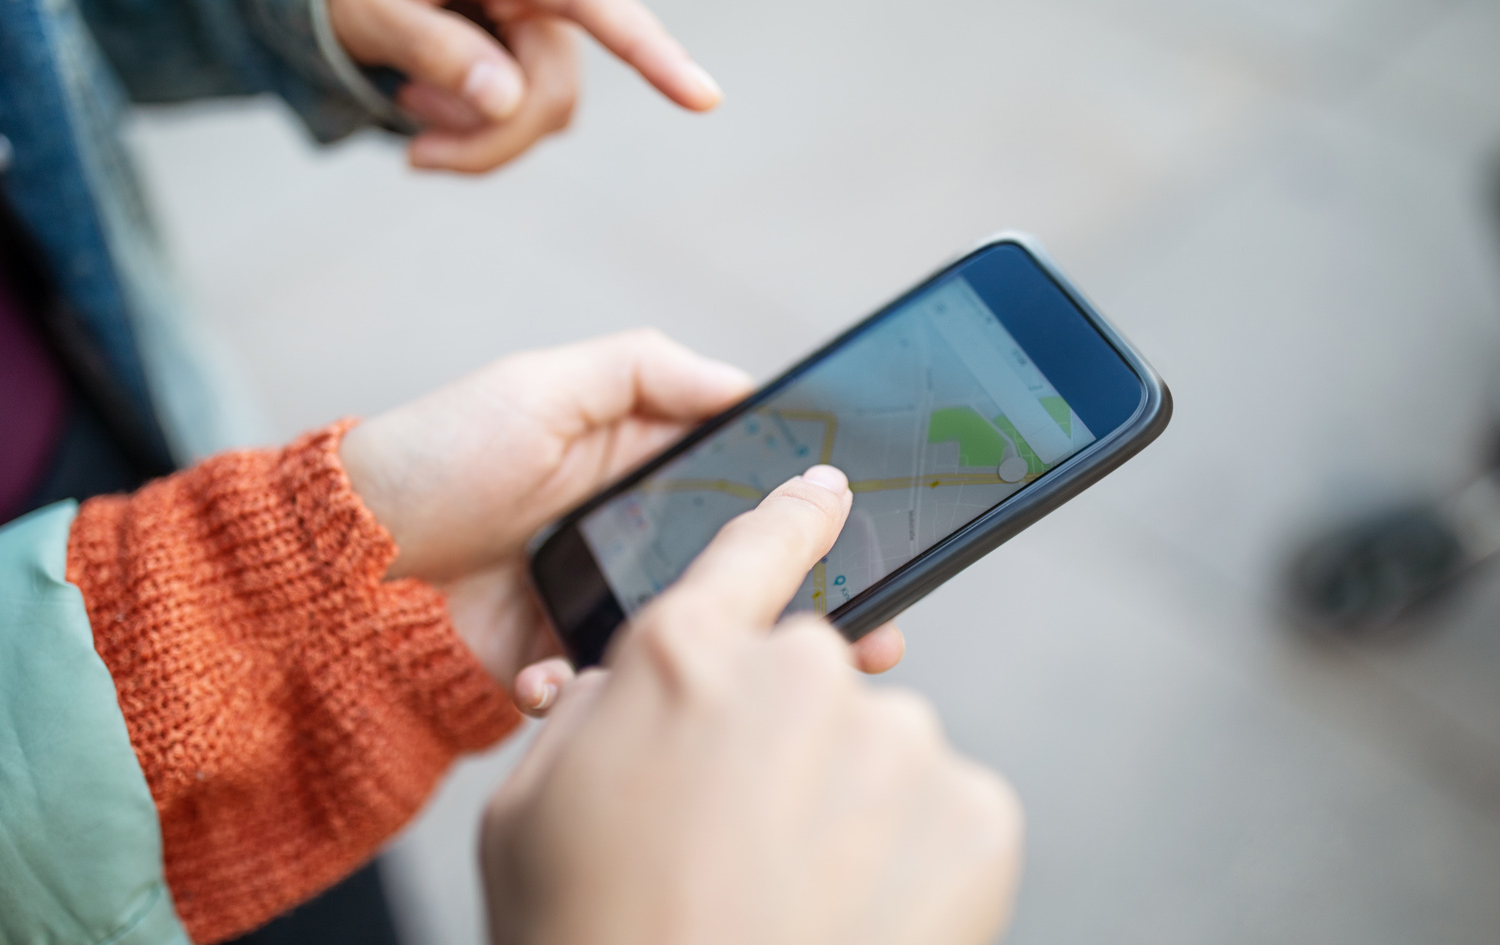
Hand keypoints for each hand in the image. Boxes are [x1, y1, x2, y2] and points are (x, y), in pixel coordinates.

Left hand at [328, 0, 721, 172]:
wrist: (354, 2)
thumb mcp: (373, 11)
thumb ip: (435, 46)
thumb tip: (505, 100)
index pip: (601, 12)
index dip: (655, 58)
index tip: (706, 100)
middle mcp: (549, 4)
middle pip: (555, 97)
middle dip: (488, 142)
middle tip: (414, 159)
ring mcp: (546, 41)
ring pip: (544, 122)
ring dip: (475, 143)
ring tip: (410, 110)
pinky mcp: (535, 74)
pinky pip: (524, 129)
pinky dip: (474, 142)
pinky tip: (428, 115)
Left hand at [339, 331, 904, 694]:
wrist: (339, 565)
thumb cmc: (439, 454)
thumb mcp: (543, 385)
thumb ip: (643, 372)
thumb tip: (745, 384)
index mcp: (637, 470)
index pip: (744, 488)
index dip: (807, 509)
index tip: (869, 528)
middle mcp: (631, 542)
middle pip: (741, 574)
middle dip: (810, 603)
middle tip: (874, 631)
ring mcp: (601, 611)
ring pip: (697, 639)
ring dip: (741, 658)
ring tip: (780, 674)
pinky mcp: (567, 670)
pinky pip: (619, 689)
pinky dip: (621, 693)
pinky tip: (594, 681)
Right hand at [480, 469, 1023, 944]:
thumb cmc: (591, 944)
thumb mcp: (525, 811)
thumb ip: (591, 712)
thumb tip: (632, 681)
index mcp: (684, 657)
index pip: (756, 548)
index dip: (792, 516)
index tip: (826, 492)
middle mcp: (800, 676)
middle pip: (812, 676)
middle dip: (784, 738)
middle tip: (742, 834)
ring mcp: (897, 746)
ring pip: (880, 751)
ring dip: (848, 807)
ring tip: (791, 895)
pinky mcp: (974, 815)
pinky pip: (944, 811)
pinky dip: (913, 858)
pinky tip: (857, 915)